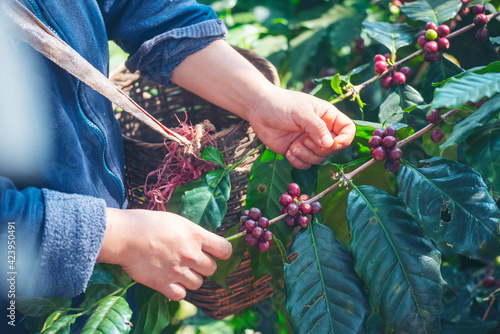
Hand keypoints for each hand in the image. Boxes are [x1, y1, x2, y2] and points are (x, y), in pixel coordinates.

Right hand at [97, 208, 231, 300]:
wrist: (125, 235)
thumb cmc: (147, 223)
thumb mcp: (176, 220)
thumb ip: (192, 233)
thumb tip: (202, 241)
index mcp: (195, 235)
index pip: (225, 249)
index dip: (222, 252)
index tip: (216, 253)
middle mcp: (191, 254)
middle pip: (212, 269)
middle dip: (204, 266)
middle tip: (191, 262)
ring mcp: (178, 270)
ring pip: (198, 283)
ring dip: (191, 279)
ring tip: (179, 271)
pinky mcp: (163, 283)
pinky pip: (181, 294)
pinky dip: (177, 290)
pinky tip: (170, 282)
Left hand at [248, 85, 355, 168]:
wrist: (258, 109)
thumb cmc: (280, 104)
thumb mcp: (300, 112)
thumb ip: (316, 127)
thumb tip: (329, 144)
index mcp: (327, 116)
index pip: (348, 130)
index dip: (344, 139)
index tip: (332, 143)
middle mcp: (321, 130)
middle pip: (335, 148)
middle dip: (321, 149)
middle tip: (305, 141)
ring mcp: (309, 142)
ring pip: (320, 159)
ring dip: (307, 156)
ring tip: (293, 146)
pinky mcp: (297, 151)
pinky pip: (305, 165)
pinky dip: (298, 162)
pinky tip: (288, 151)